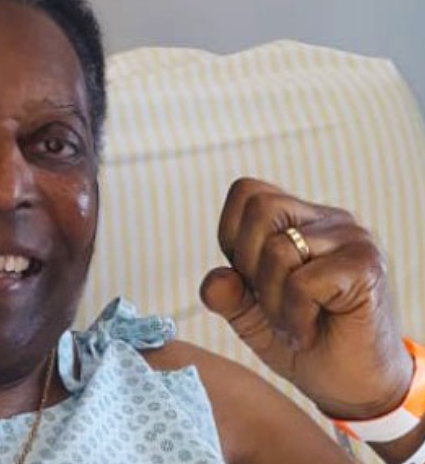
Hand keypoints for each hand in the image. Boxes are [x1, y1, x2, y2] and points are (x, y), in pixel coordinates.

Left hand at [200, 178, 412, 418]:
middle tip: (269, 304)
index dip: (232, 237)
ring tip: (292, 324)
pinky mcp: (365, 265)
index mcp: (299, 220)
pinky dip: (294, 317)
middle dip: (248, 264)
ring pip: (279, 248)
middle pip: (261, 207)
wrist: (353, 388)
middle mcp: (327, 220)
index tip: (249, 280)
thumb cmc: (304, 342)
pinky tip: (308, 334)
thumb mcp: (251, 317)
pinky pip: (302, 282)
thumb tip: (215, 279)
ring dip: (272, 301)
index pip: (247, 192)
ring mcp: (351, 238)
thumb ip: (227, 293)